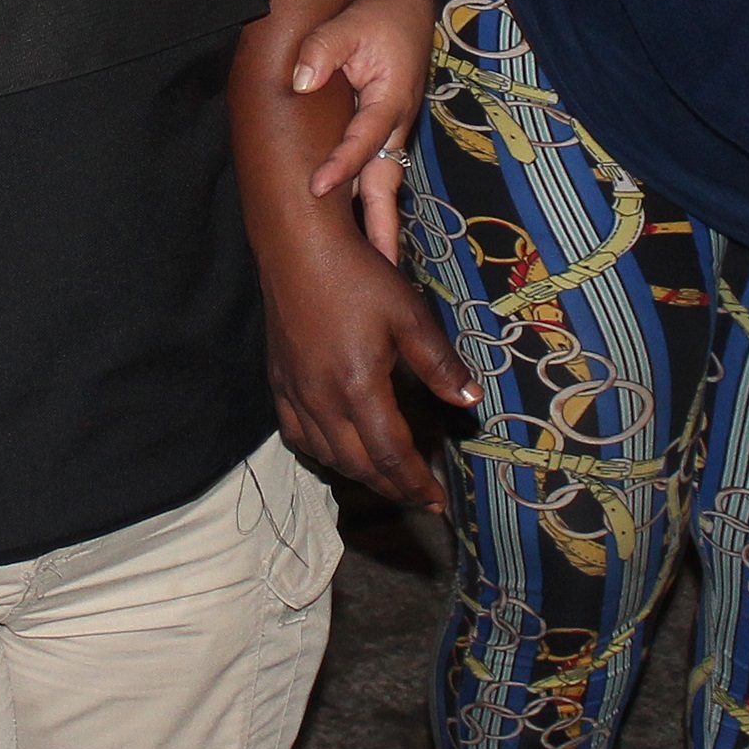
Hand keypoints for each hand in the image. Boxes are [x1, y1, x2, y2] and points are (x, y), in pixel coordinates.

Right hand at [261, 222, 475, 511]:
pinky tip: (337, 450)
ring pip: (327, 456)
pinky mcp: (279, 382)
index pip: (391, 455)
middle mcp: (323, 401)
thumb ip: (440, 364)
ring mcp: (296, 394)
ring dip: (360, 475)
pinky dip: (322, 453)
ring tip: (387, 478)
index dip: (415, 482)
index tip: (436, 500)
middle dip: (392, 487)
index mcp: (359, 388)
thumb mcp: (410, 317)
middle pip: (359, 465)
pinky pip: (297, 436)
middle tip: (419, 496)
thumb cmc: (359, 277)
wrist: (298, 248)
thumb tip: (469, 401)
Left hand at [291, 0, 434, 259]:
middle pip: (388, 183)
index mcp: (390, 99)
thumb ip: (324, 48)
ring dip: (383, 225)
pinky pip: (377, 173)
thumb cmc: (375, 12)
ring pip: (385, 184)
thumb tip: (301, 81)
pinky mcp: (384, 133)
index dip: (341, 165)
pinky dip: (374, 205)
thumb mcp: (350, 22)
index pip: (364, 139)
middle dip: (386, 228)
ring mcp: (392, 132)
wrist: (403, 3)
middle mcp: (395, 123)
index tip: (317, 189)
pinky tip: (362, 233)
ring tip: (377, 269)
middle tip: (381, 271)